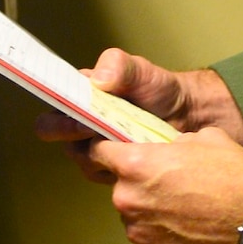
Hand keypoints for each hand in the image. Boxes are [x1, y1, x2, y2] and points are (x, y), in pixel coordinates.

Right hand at [34, 49, 242, 161]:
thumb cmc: (160, 89)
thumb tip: (98, 81)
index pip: (52, 113)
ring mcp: (99, 149)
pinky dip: (120, 172)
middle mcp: (83, 125)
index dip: (58, 120)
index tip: (78, 119)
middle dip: (76, 139)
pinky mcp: (118, 170)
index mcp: (80, 98)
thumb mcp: (139, 70)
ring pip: (84, 162)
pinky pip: (107, 177)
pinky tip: (139, 161)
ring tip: (128, 145)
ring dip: (101, 156)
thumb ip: (118, 66)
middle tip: (99, 133)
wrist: (190, 115)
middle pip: (62, 141)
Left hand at [86, 128, 242, 243]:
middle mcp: (128, 199)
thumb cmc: (231, 174)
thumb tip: (169, 150)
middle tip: (169, 184)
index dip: (106, 149)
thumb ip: (172, 144)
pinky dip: (162, 234)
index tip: (110, 151)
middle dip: (138, 184)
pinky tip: (187, 228)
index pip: (99, 152)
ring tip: (183, 209)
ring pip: (136, 215)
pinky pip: (150, 239)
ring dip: (150, 211)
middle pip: (121, 187)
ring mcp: (140, 231)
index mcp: (134, 165)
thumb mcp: (201, 139)